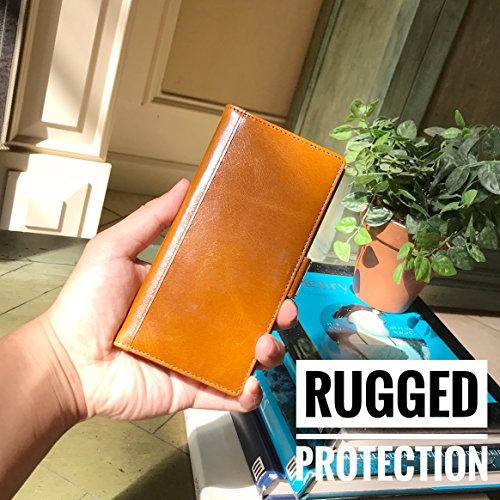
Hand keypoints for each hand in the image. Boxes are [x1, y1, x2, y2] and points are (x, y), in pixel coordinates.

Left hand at [44, 179, 296, 419]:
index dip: (261, 278)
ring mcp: (196, 358)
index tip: (280, 270)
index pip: (233, 282)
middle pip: (250, 319)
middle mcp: (197, 324)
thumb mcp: (114, 249)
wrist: (64, 360)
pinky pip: (226, 394)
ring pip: (246, 356)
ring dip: (267, 352)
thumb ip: (149, 219)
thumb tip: (182, 187)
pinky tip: (250, 385)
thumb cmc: (83, 305)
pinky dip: (245, 394)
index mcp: (186, 292)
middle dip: (277, 315)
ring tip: (266, 344)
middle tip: (285, 308)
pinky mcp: (190, 388)